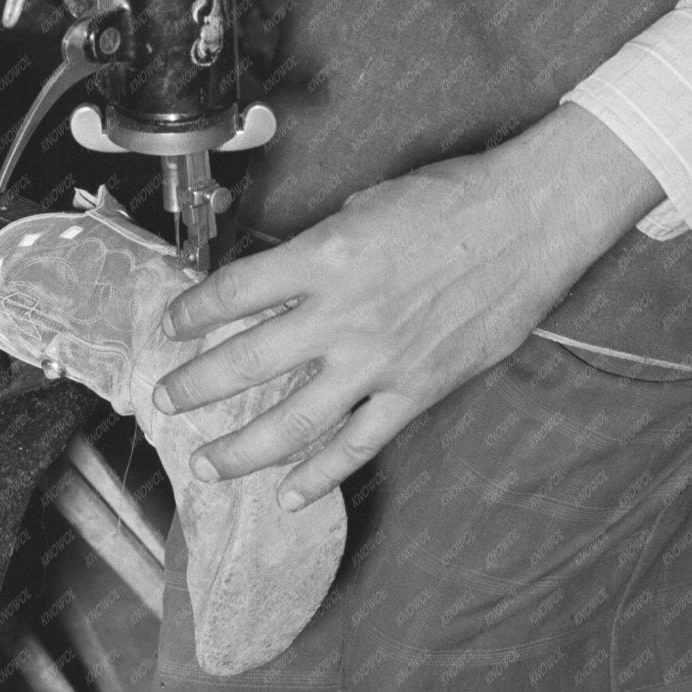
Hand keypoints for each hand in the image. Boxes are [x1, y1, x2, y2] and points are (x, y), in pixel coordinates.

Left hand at [153, 102, 662, 508]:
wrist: (527, 221)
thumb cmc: (450, 199)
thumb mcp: (365, 205)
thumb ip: (321, 247)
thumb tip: (285, 276)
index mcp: (324, 256)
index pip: (235, 292)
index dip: (193, 312)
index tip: (171, 325)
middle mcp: (342, 315)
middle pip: (247, 362)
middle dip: (195, 385)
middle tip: (164, 400)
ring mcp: (379, 361)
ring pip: (293, 422)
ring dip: (241, 448)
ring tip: (206, 462)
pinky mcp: (416, 390)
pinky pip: (359, 444)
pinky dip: (320, 474)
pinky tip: (289, 492)